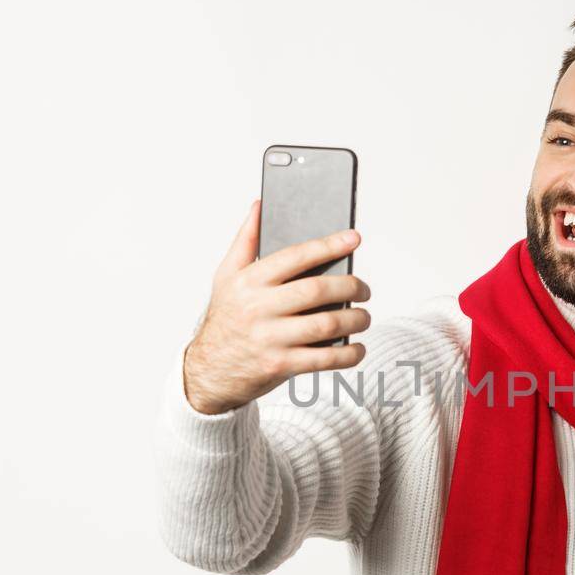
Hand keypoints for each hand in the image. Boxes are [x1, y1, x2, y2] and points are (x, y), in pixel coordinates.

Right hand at [182, 199, 371, 414]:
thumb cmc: (225, 318)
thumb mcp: (226, 276)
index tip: (353, 239)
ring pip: (325, 324)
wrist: (210, 370)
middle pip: (316, 291)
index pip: (295, 257)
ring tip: (363, 316)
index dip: (328, 245)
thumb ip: (245, 240)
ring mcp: (270, 339)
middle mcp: (258, 308)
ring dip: (355, 319)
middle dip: (350, 286)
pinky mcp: (280, 366)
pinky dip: (348, 354)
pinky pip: (324, 359)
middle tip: (364, 288)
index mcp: (248, 281)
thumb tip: (260, 205)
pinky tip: (356, 347)